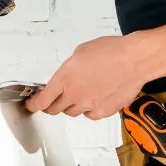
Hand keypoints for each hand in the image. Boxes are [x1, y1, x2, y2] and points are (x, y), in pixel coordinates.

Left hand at [25, 35, 145, 119]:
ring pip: (72, 113)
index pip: (42, 100)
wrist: (134, 60)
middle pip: (55, 109)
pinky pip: (90, 115)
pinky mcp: (103, 112)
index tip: (32, 104)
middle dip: (52, 105)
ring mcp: (89, 105)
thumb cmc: (111, 51)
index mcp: (65, 77)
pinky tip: (96, 97)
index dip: (34, 105)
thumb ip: (70, 68)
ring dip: (71, 106)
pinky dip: (89, 109)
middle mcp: (74, 94)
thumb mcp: (81, 52)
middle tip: (54, 99)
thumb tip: (68, 76)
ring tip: (81, 93)